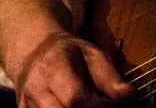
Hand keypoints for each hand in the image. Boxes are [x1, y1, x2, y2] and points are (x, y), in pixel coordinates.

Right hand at [13, 31, 135, 107]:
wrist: (33, 53)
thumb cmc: (68, 53)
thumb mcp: (91, 54)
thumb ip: (109, 76)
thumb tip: (129, 96)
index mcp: (53, 67)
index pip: (75, 99)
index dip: (99, 107)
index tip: (114, 104)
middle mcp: (35, 89)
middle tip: (104, 107)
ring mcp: (27, 106)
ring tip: (92, 106)